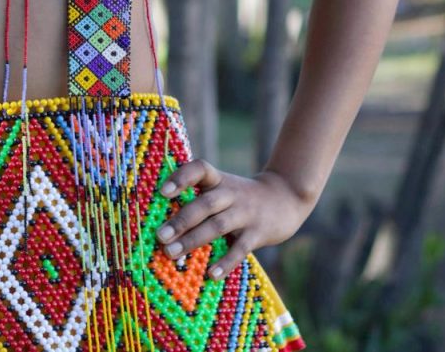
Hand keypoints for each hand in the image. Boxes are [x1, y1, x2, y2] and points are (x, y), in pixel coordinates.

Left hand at [155, 160, 310, 279]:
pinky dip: (226, 261)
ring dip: (193, 240)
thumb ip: (200, 198)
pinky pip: (241, 248)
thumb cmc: (240, 197)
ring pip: (217, 226)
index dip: (182, 178)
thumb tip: (164, 222)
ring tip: (172, 253)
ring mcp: (246, 213)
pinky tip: (211, 273)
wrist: (285, 198)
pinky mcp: (259, 233)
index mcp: (218, 179)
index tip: (163, 192)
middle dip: (181, 221)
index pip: (200, 169)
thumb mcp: (222, 187)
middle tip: (160, 236)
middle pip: (204, 204)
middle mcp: (231, 193)